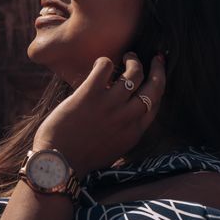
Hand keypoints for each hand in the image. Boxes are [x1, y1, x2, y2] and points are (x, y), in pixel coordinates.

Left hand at [33, 53, 165, 177]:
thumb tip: (128, 112)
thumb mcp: (114, 147)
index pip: (156, 103)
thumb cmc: (82, 157)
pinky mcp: (89, 95)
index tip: (159, 71)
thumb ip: (125, 130)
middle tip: (155, 56)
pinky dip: (105, 61)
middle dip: (158, 68)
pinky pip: (105, 66)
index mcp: (134, 131)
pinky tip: (100, 65)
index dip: (160, 84)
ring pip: (134, 73)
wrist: (59, 163)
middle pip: (154, 86)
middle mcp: (127, 117)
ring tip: (126, 56)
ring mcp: (109, 105)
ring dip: (132, 60)